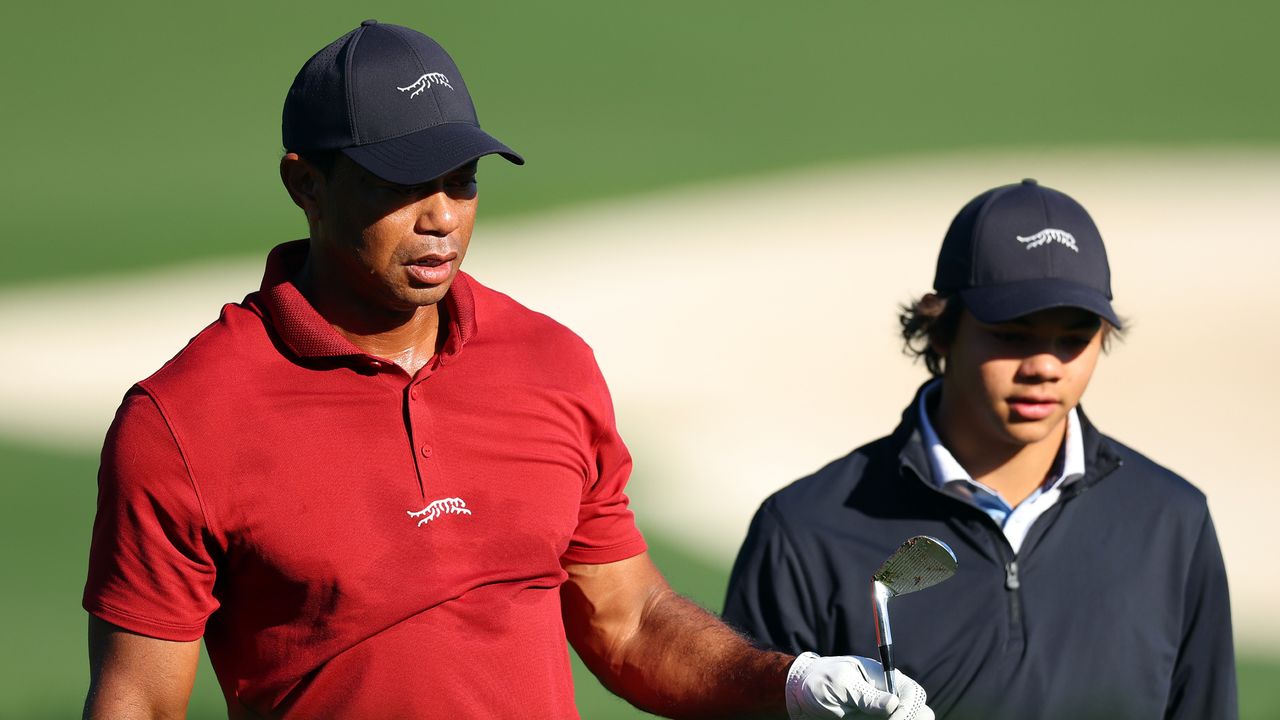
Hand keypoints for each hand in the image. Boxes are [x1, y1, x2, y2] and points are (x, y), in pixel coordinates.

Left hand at [785, 652, 932, 718]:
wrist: (800, 695)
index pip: (913, 694)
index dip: (908, 710)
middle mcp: (888, 696)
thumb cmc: (819, 680)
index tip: (892, 719)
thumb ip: (865, 694)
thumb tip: (893, 703)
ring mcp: (883, 713)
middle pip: (919, 712)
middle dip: (908, 719)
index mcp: (884, 678)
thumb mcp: (840, 684)